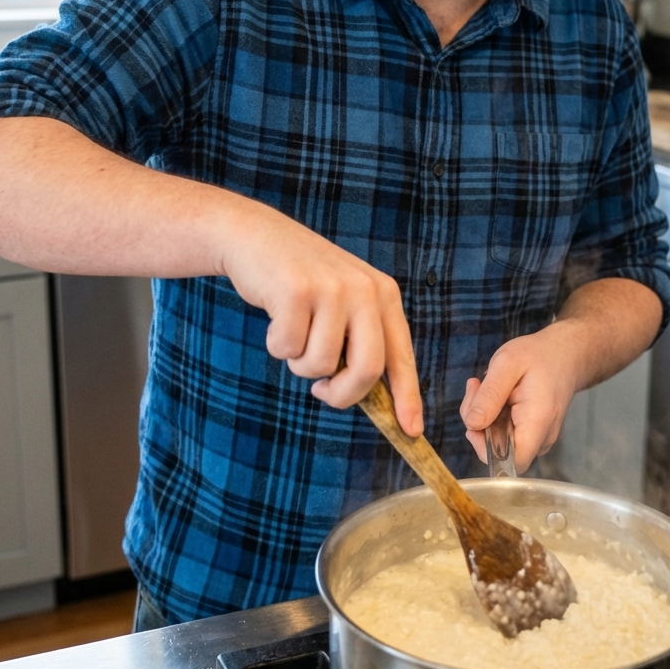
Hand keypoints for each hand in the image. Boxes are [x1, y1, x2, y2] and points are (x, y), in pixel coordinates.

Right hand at [219, 202, 422, 434]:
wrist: (258, 237)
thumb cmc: (301, 281)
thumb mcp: (344, 301)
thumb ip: (360, 339)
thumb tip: (372, 398)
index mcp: (383, 295)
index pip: (402, 355)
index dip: (408, 397)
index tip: (411, 431)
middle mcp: (364, 290)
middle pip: (367, 370)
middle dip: (343, 394)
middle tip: (323, 391)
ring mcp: (331, 290)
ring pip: (322, 365)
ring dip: (300, 363)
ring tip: (294, 331)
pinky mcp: (296, 292)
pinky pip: (288, 350)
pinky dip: (276, 345)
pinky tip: (275, 317)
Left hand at [458, 279, 662, 471]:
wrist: (565, 354)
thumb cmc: (538, 356)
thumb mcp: (507, 364)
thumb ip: (490, 395)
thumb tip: (472, 424)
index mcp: (538, 421)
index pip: (512, 462)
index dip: (486, 450)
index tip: (475, 421)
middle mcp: (541, 437)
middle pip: (500, 452)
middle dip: (478, 424)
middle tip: (477, 387)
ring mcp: (537, 438)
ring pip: (498, 443)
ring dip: (482, 417)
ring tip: (485, 385)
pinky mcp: (530, 434)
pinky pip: (503, 435)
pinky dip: (491, 416)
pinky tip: (495, 394)